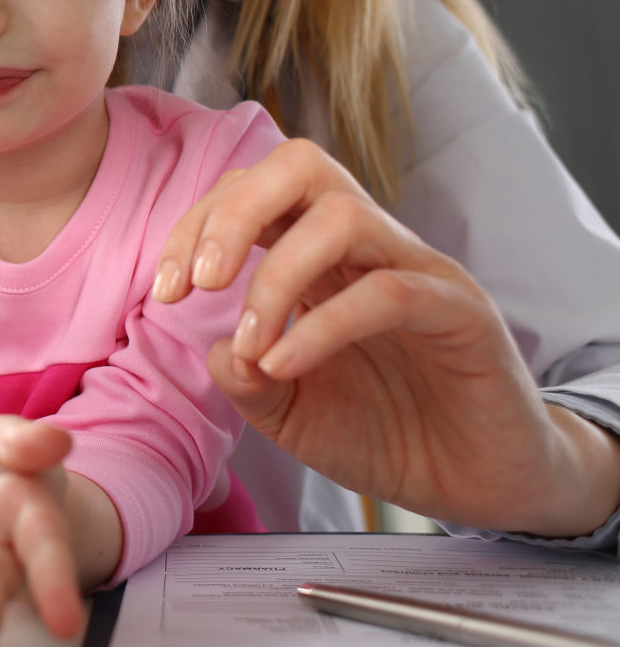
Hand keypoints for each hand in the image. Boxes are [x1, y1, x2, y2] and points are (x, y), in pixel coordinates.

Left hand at [157, 137, 619, 536]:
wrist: (482, 483)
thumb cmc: (386, 433)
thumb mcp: (290, 412)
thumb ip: (243, 380)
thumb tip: (214, 349)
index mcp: (321, 254)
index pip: (254, 191)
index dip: (198, 225)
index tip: (167, 290)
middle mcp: (370, 246)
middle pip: (300, 166)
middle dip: (232, 213)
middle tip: (199, 285)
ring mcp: (419, 269)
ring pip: (343, 216)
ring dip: (276, 275)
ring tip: (250, 341)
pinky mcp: (462, 311)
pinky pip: (388, 292)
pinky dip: (322, 326)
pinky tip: (286, 366)